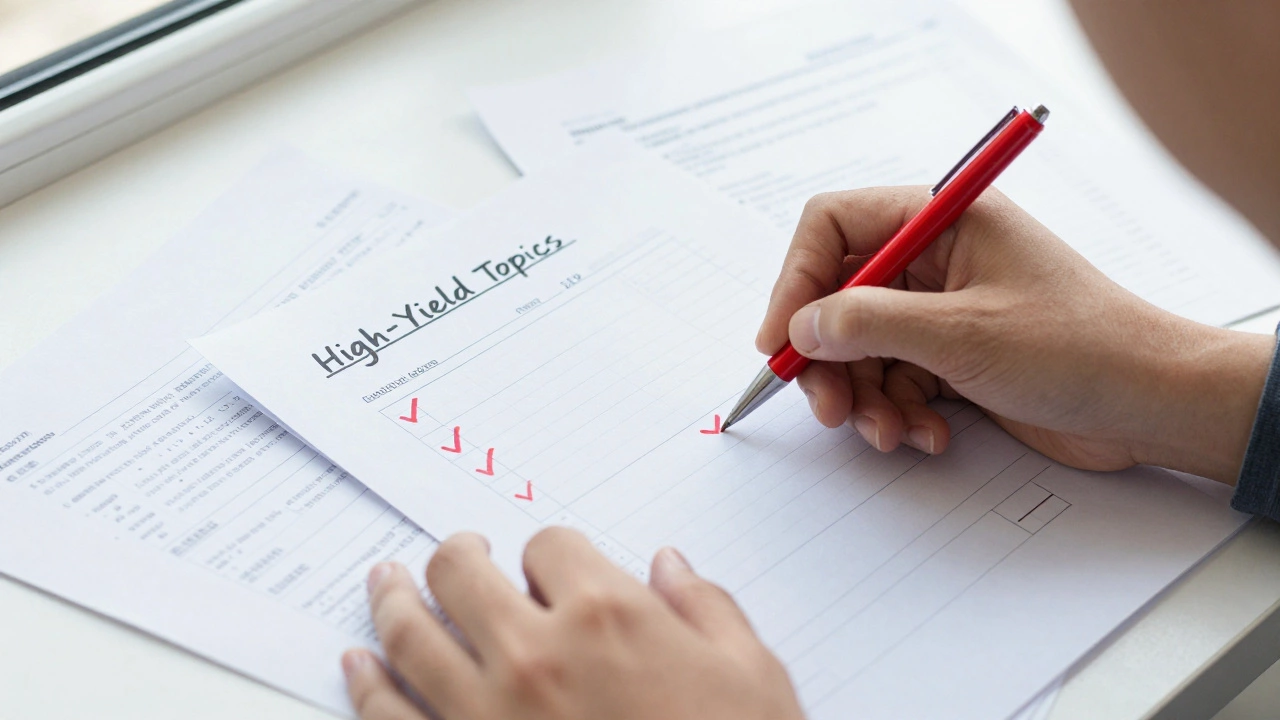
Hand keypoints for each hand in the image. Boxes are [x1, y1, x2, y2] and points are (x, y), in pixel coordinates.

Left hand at [342, 529, 804, 719]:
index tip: (553, 568)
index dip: (551, 552)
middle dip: (457, 554)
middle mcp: (535, 656)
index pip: (550, 546)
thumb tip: (670, 567)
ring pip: (411, 634)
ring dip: (392, 600)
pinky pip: (389, 717)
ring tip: (385, 584)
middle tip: (457, 554)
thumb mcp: (753, 678)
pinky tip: (358, 665)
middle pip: (462, 572)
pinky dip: (366, 685)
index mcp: (607, 618)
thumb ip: (706, 607)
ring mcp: (485, 717)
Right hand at [756, 186, 1272, 482]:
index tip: (780, 339)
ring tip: (891, 433)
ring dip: (866, 398)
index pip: (834, 226)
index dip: (796, 279)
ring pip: (861, 348)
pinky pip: (894, 381)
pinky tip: (929, 437)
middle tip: (827, 407)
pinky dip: (899, 414)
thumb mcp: (962, 333)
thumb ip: (868, 323)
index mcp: (942, 219)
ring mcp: (943, 310)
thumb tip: (800, 328)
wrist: (1151, 404)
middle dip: (828, 358)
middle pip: (838, 297)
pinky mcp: (952, 357)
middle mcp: (935, 258)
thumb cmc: (1080, 347)